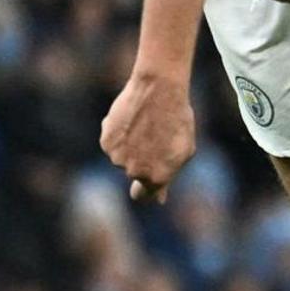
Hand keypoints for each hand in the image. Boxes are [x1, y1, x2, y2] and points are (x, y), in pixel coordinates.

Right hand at [100, 71, 197, 202]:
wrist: (158, 90)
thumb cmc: (177, 119)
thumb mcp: (183, 150)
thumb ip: (168, 175)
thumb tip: (158, 199)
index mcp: (157, 177)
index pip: (143, 195)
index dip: (144, 190)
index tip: (144, 186)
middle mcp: (134, 171)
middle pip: (135, 172)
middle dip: (143, 160)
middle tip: (155, 136)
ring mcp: (118, 157)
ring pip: (122, 157)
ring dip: (131, 146)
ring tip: (145, 125)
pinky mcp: (106, 142)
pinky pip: (112, 144)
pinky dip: (119, 135)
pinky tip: (132, 120)